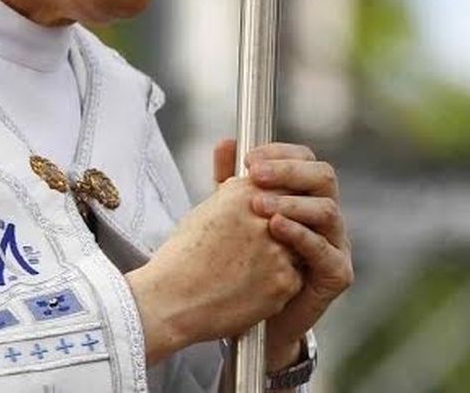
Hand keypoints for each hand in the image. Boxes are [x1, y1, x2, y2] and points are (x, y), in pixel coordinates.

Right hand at [126, 173, 302, 364]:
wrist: (171, 301)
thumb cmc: (182, 258)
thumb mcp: (205, 210)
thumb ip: (233, 189)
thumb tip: (245, 168)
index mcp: (244, 195)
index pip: (281, 185)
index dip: (278, 201)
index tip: (270, 213)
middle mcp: (265, 218)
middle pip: (294, 214)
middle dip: (284, 227)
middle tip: (260, 245)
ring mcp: (278, 251)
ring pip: (298, 246)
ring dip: (282, 255)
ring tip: (251, 267)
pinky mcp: (284, 282)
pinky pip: (294, 277)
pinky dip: (277, 282)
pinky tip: (252, 287)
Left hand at [213, 139, 353, 370]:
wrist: (250, 317)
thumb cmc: (244, 264)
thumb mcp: (233, 217)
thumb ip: (230, 182)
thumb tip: (226, 142)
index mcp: (306, 196)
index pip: (305, 160)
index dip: (280, 154)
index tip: (248, 158)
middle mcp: (327, 216)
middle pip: (323, 177)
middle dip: (288, 171)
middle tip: (254, 174)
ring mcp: (336, 244)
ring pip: (327, 210)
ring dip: (292, 202)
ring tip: (258, 204)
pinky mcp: (337, 274)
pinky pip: (325, 250)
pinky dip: (301, 235)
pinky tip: (276, 229)